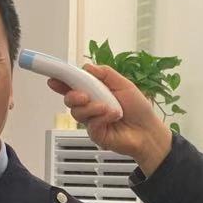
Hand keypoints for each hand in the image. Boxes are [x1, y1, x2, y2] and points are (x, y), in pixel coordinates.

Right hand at [46, 64, 173, 175]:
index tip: (54, 78)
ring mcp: (92, 121)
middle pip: (70, 99)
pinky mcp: (96, 134)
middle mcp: (91, 106)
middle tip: (84, 96)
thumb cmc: (138, 109)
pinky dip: (102, 118)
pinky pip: (90, 124)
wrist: (148, 131)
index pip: (74, 85)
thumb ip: (106, 74)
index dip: (62, 81)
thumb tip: (87, 67)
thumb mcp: (123, 84)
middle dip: (73, 95)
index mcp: (95, 92)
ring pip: (77, 112)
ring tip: (107, 108)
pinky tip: (113, 116)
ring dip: (91, 108)